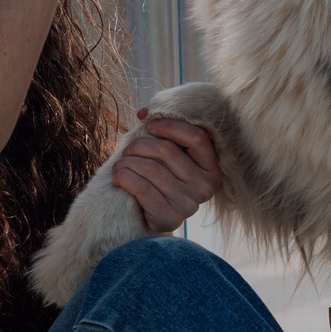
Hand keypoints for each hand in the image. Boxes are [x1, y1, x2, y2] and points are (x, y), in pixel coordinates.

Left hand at [112, 112, 224, 233]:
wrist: (156, 218)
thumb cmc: (164, 180)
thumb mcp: (172, 158)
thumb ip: (164, 134)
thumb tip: (143, 113)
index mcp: (212, 167)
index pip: (196, 137)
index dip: (170, 126)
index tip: (150, 126)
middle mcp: (205, 186)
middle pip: (167, 151)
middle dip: (140, 146)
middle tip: (128, 149)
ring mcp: (188, 203)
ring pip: (150, 168)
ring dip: (127, 162)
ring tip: (121, 164)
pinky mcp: (169, 217)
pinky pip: (141, 188)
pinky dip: (124, 178)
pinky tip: (118, 177)